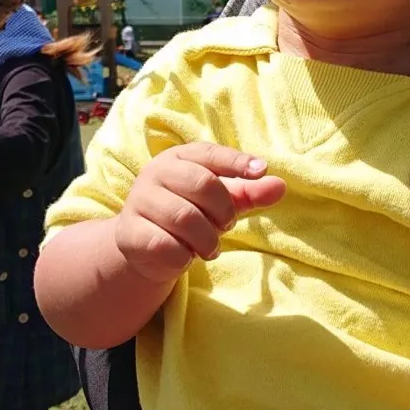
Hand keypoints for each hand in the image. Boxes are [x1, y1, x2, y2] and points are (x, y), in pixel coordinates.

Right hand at [114, 143, 285, 283]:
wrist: (145, 245)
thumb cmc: (191, 213)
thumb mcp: (222, 201)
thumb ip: (250, 192)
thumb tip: (281, 186)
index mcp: (179, 157)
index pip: (210, 153)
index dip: (237, 161)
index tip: (260, 170)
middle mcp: (155, 173)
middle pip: (203, 184)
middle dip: (224, 210)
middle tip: (227, 225)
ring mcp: (138, 201)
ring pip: (185, 218)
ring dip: (207, 239)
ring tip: (209, 246)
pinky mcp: (128, 232)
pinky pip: (165, 245)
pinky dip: (183, 256)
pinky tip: (185, 256)